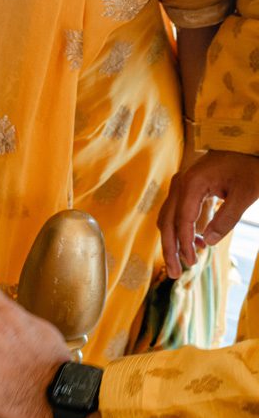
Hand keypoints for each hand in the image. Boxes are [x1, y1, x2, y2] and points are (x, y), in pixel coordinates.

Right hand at [158, 149, 258, 277]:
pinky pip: (178, 212)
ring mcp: (182, 185)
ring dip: (173, 241)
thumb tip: (209, 242)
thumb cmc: (251, 165)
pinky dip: (182, 230)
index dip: (185, 244)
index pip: (182, 220)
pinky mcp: (188, 188)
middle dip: (170, 249)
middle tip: (176, 274)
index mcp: (192, 184)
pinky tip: (198, 242)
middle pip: (167, 222)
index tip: (191, 263)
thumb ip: (227, 218)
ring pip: (169, 218)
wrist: (251, 143)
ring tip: (183, 263)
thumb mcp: (246, 193)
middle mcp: (180, 184)